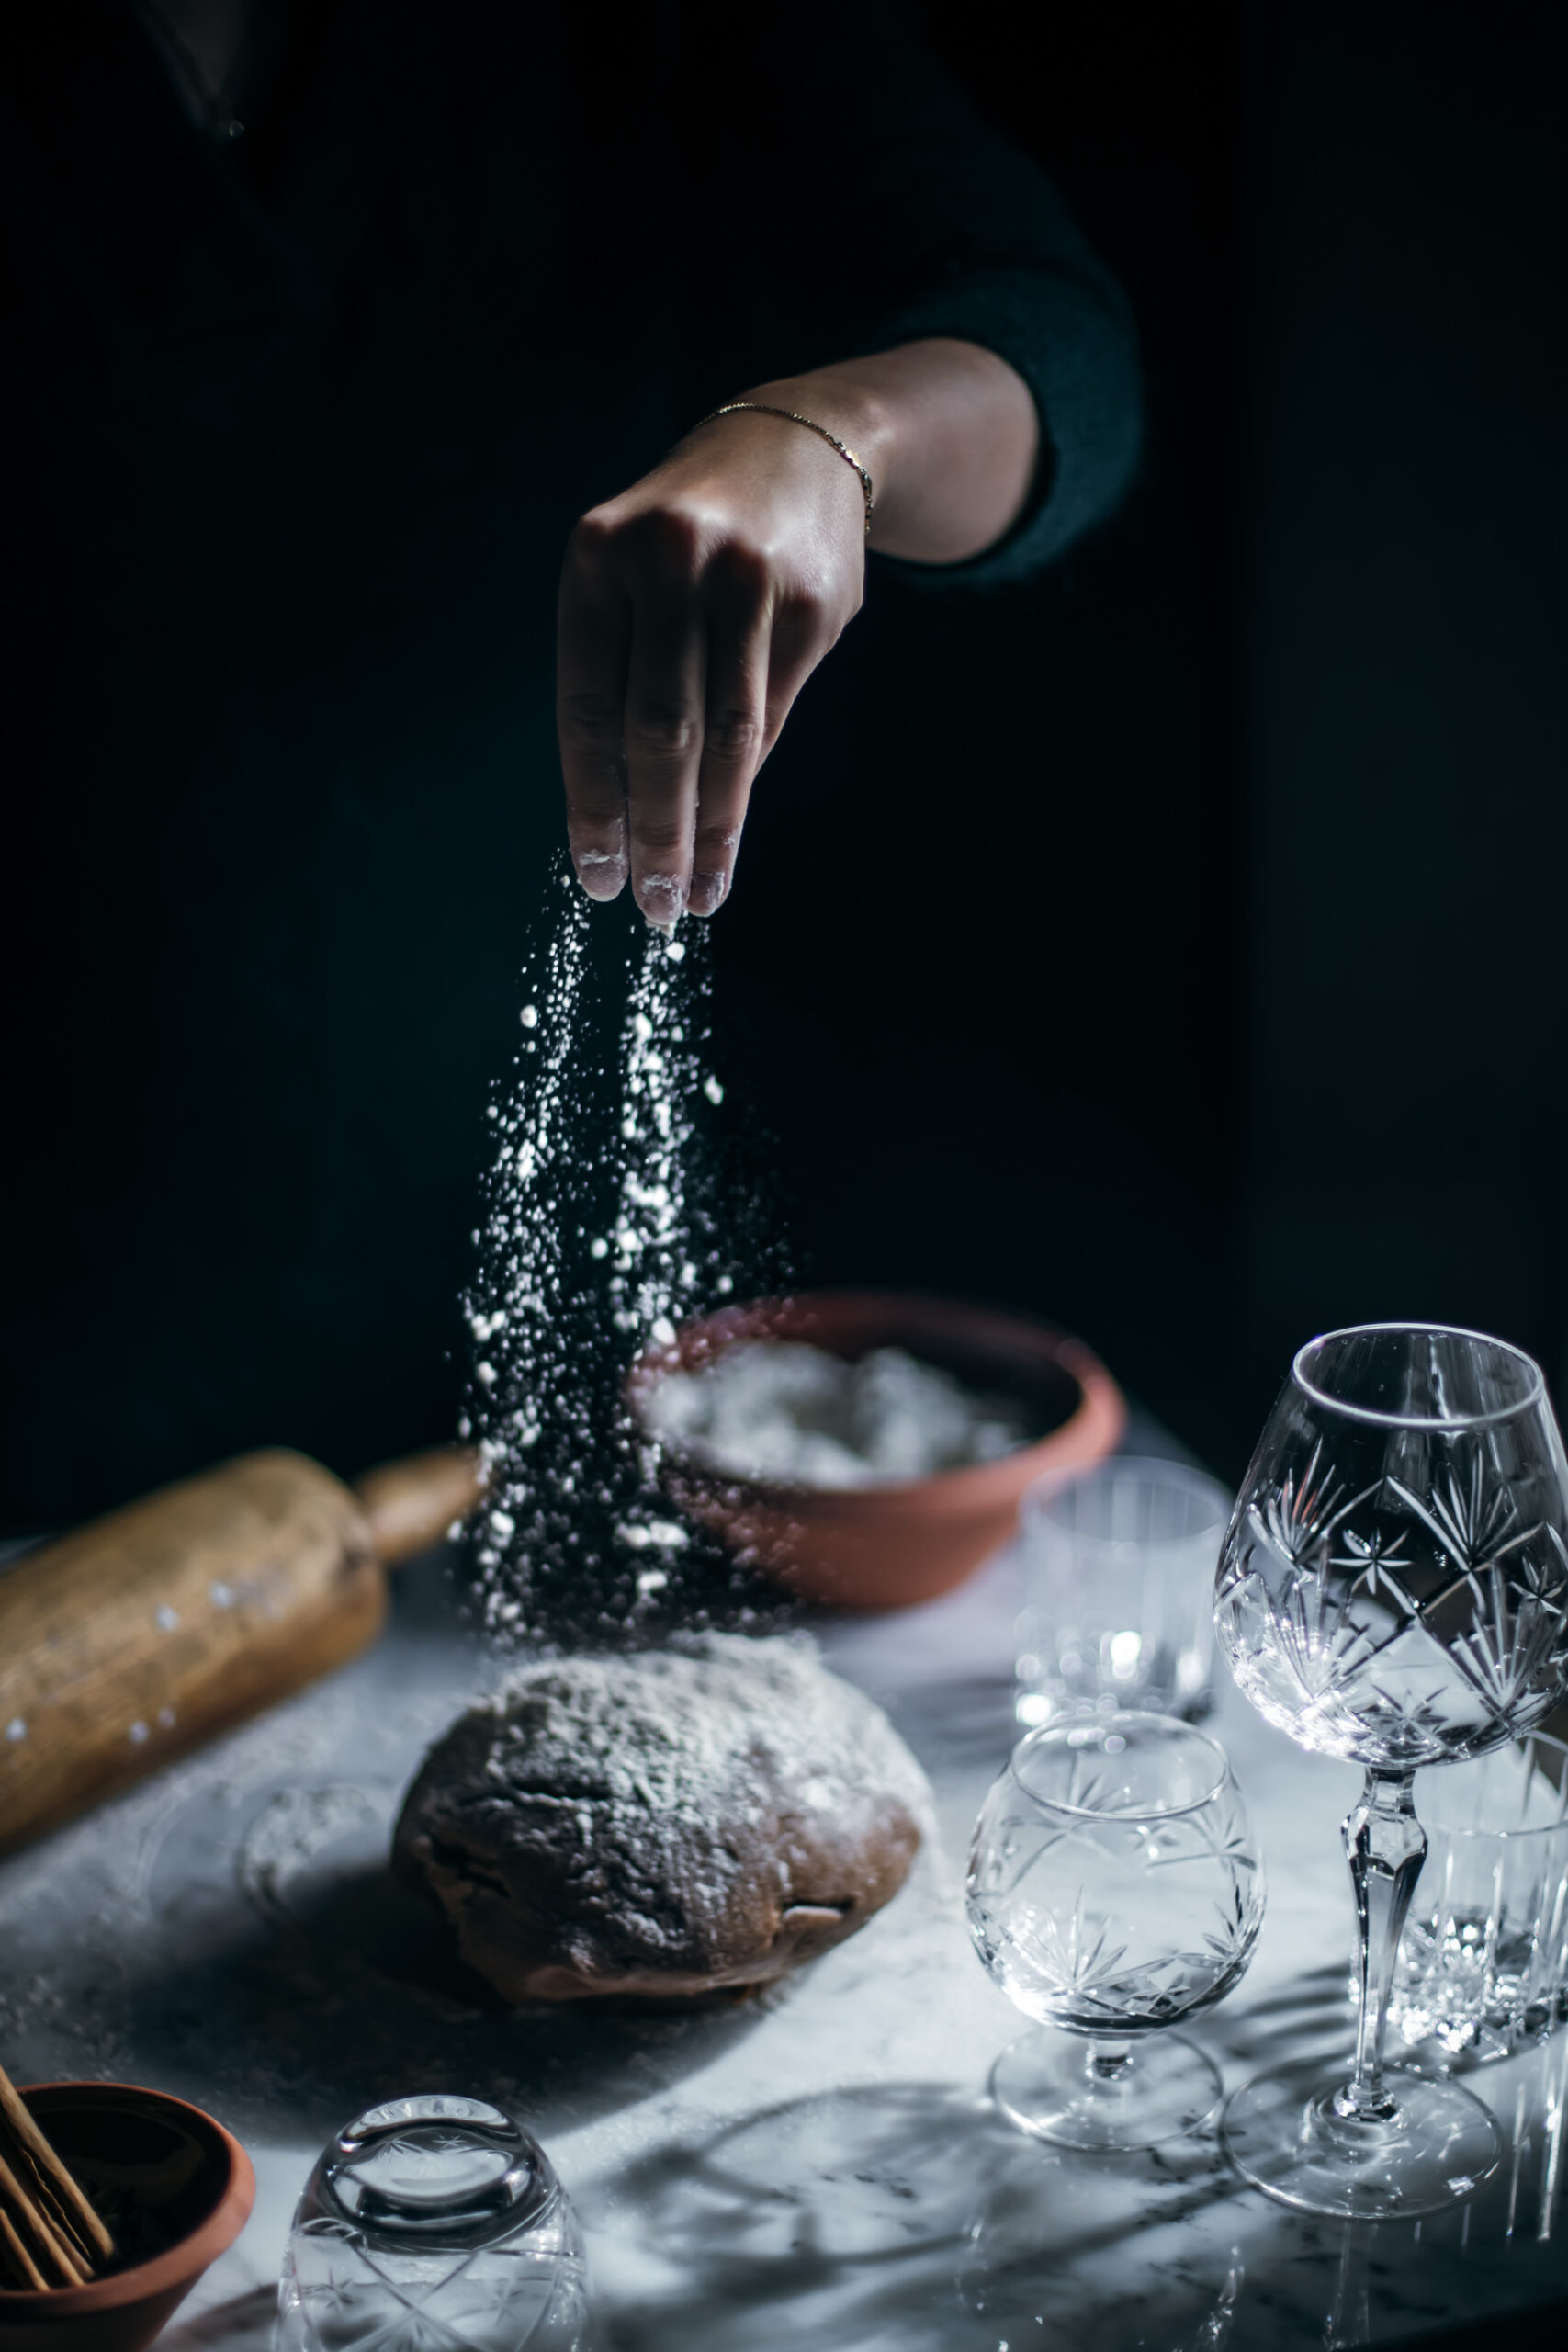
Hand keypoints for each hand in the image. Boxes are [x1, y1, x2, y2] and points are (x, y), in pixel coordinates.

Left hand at [557, 406, 867, 923]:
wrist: (795, 447)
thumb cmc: (685, 543)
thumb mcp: (630, 577)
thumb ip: (618, 674)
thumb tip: (615, 820)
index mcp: (599, 557)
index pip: (588, 708)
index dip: (593, 805)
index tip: (599, 879)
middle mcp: (672, 561)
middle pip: (660, 731)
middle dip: (656, 832)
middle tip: (655, 905)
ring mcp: (749, 580)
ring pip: (728, 737)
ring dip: (712, 829)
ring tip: (699, 893)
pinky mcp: (813, 605)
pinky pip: (772, 717)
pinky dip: (747, 784)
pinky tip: (731, 829)